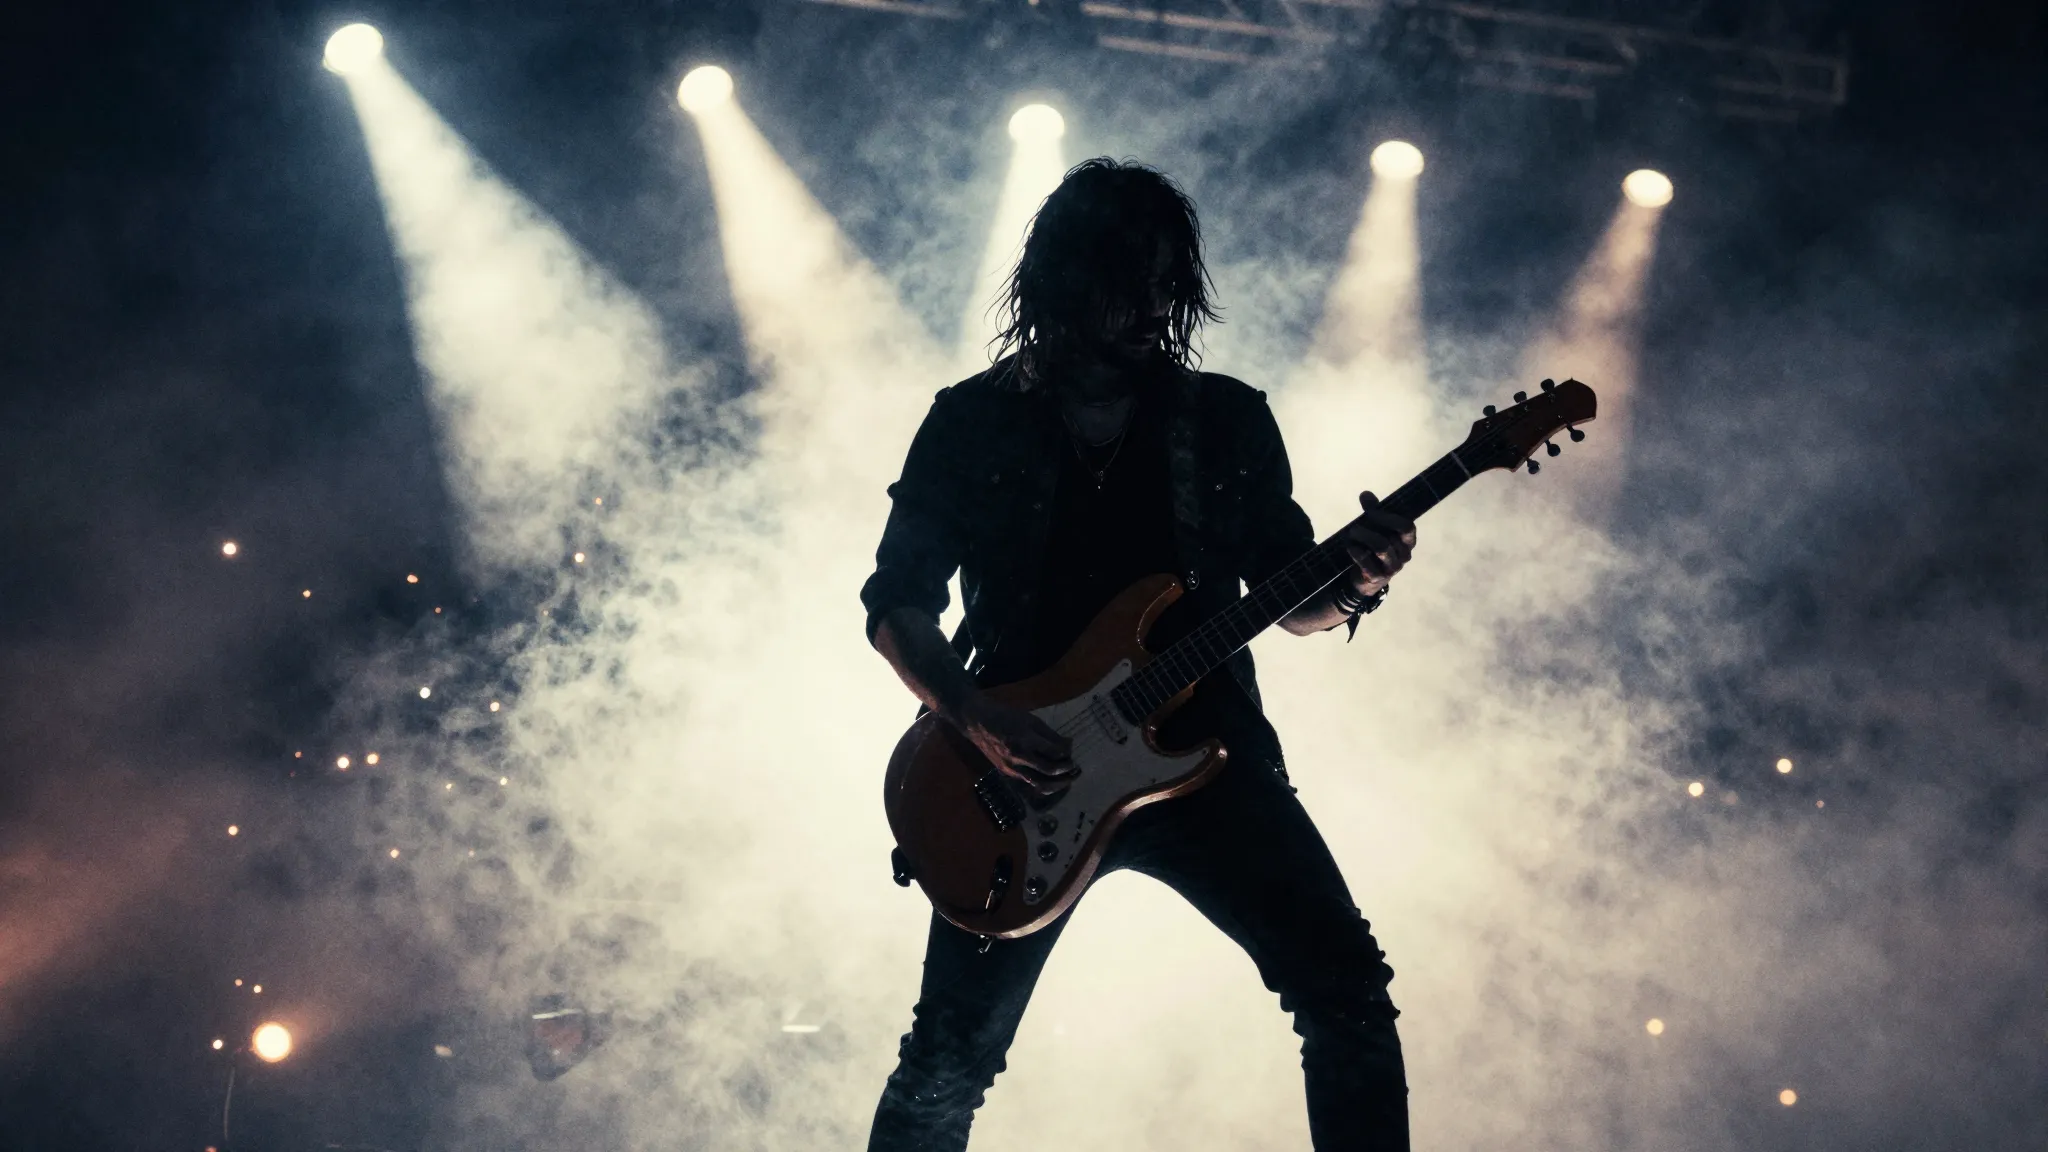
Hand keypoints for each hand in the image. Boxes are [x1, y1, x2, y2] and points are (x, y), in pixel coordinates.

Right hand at [947, 692, 1076, 795]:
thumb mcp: (1030, 719)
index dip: (1066, 754)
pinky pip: (1029, 784)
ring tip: (1068, 780)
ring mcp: (1011, 768)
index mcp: (1025, 738)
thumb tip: (1068, 746)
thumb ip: (1050, 735)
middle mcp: (1018, 756)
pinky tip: (1052, 781)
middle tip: (1075, 769)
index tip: (1071, 753)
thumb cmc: (1006, 716)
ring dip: (1057, 784)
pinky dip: (1043, 785)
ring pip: (1039, 784)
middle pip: (1048, 770)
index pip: (1052, 752)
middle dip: (1065, 771)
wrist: (977, 723)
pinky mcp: (1007, 774)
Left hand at [1340, 491, 1416, 594]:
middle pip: (1389, 537)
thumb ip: (1374, 512)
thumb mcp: (1376, 529)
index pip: (1406, 527)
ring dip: (1364, 537)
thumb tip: (1366, 494)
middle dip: (1370, 527)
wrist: (1366, 578)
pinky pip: (1368, 563)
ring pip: (1381, 548)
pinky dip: (1357, 552)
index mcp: (1408, 541)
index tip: (1371, 511)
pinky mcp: (1378, 578)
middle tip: (1355, 525)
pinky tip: (1351, 547)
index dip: (1388, 517)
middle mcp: (1404, 555)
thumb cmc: (1374, 549)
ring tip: (1352, 533)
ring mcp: (1393, 568)